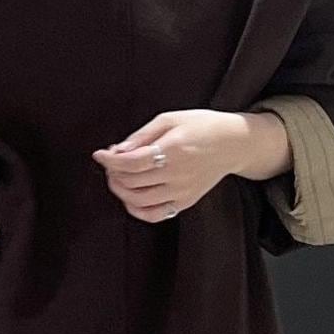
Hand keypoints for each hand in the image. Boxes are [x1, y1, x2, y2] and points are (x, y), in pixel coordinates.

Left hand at [92, 109, 254, 222]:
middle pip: (132, 182)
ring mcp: (182, 192)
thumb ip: (142, 135)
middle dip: (114, 173)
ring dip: (121, 191)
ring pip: (139, 201)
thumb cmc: (202, 126)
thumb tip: (118, 151)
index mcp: (174, 150)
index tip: (100, 155)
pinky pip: (154, 215)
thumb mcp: (170, 119)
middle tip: (111, 163)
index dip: (110, 160)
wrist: (233, 144)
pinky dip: (136, 210)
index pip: (131, 162)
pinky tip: (131, 197)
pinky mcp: (185, 202)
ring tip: (118, 178)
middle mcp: (177, 175)